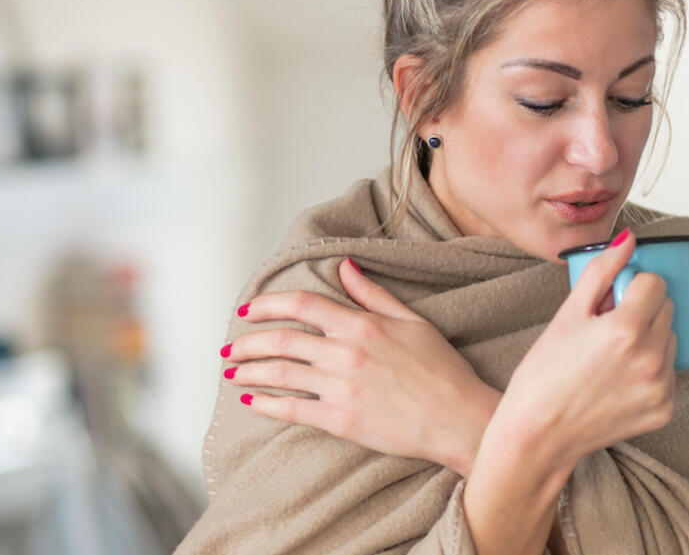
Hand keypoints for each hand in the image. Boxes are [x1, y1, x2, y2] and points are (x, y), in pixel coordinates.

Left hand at [223, 258, 500, 475]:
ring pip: (280, 373)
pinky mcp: (341, 421)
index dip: (268, 305)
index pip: (302, 305)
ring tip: (232, 373)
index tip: (248, 310)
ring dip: (250, 372)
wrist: (458, 418)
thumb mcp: (412, 321)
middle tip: (230, 348)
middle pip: (282, 340)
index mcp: (362, 325)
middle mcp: (346, 353)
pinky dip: (266, 404)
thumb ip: (373, 295)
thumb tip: (345, 267)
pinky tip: (250, 402)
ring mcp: (341, 388)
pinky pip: (292, 409)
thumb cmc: (441, 369)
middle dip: (248, 343)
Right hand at [494, 228, 676, 468]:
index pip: (654, 283)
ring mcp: (660, 388)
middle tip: (608, 326)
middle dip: (643, 309)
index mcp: (626, 329)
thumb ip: (602, 271)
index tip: (612, 298)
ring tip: (612, 356)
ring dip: (649, 338)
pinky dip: (650, 370)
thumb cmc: (544, 372)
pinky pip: (668, 374)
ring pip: (669, 341)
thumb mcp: (568, 314)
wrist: (538, 435)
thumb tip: (629, 239)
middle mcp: (651, 359)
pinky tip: (618, 379)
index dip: (632, 285)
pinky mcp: (663, 410)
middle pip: (666, 309)